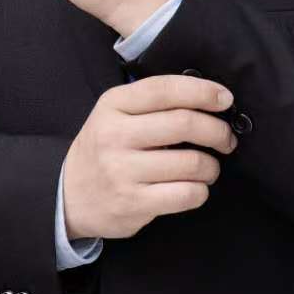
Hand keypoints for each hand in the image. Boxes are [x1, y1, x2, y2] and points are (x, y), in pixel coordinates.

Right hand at [61, 74, 237, 241]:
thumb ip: (153, 103)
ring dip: (212, 166)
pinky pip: (187, 194)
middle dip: (218, 131)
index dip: (203, 92)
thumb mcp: (115, 114)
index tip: (225, 99)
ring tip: (208, 168)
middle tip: (225, 139)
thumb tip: (210, 98)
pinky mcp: (132, 203)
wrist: (68, 196)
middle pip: (185, 123)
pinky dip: (200, 191)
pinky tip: (193, 188)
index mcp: (113, 105)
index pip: (166, 89)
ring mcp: (122, 171)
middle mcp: (115, 135)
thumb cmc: (104, 150)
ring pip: (192, 162)